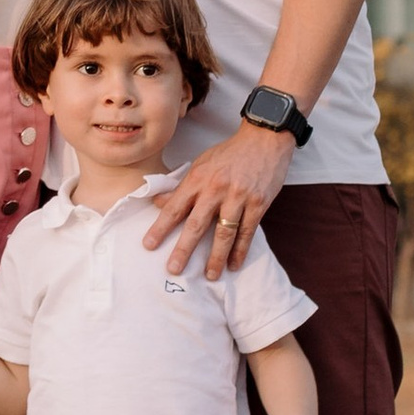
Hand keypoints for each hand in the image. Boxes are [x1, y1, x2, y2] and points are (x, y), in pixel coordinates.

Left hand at [144, 126, 295, 278]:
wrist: (264, 139)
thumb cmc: (230, 153)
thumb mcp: (201, 163)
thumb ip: (182, 185)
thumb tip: (158, 201)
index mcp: (198, 178)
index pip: (175, 207)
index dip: (161, 227)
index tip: (149, 245)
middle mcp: (215, 189)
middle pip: (196, 225)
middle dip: (183, 249)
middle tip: (174, 269)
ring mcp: (237, 198)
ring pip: (223, 233)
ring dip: (215, 257)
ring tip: (209, 275)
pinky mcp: (257, 204)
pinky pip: (247, 232)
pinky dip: (240, 251)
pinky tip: (234, 265)